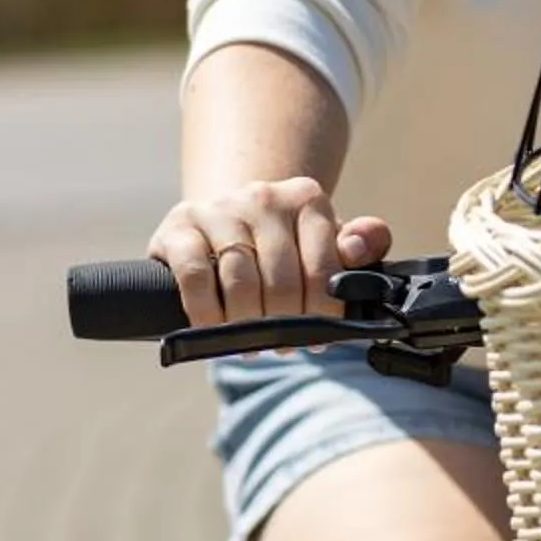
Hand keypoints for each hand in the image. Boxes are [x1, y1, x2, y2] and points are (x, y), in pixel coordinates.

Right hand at [148, 174, 391, 327]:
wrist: (227, 220)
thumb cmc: (285, 243)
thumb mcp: (326, 242)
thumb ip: (361, 244)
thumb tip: (360, 248)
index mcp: (307, 198)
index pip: (323, 267)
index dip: (323, 312)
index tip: (320, 337)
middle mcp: (263, 195)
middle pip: (280, 280)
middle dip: (284, 324)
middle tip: (282, 345)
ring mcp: (219, 208)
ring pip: (240, 281)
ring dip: (246, 325)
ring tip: (251, 344)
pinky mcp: (180, 225)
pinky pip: (195, 276)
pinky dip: (206, 312)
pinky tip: (213, 329)